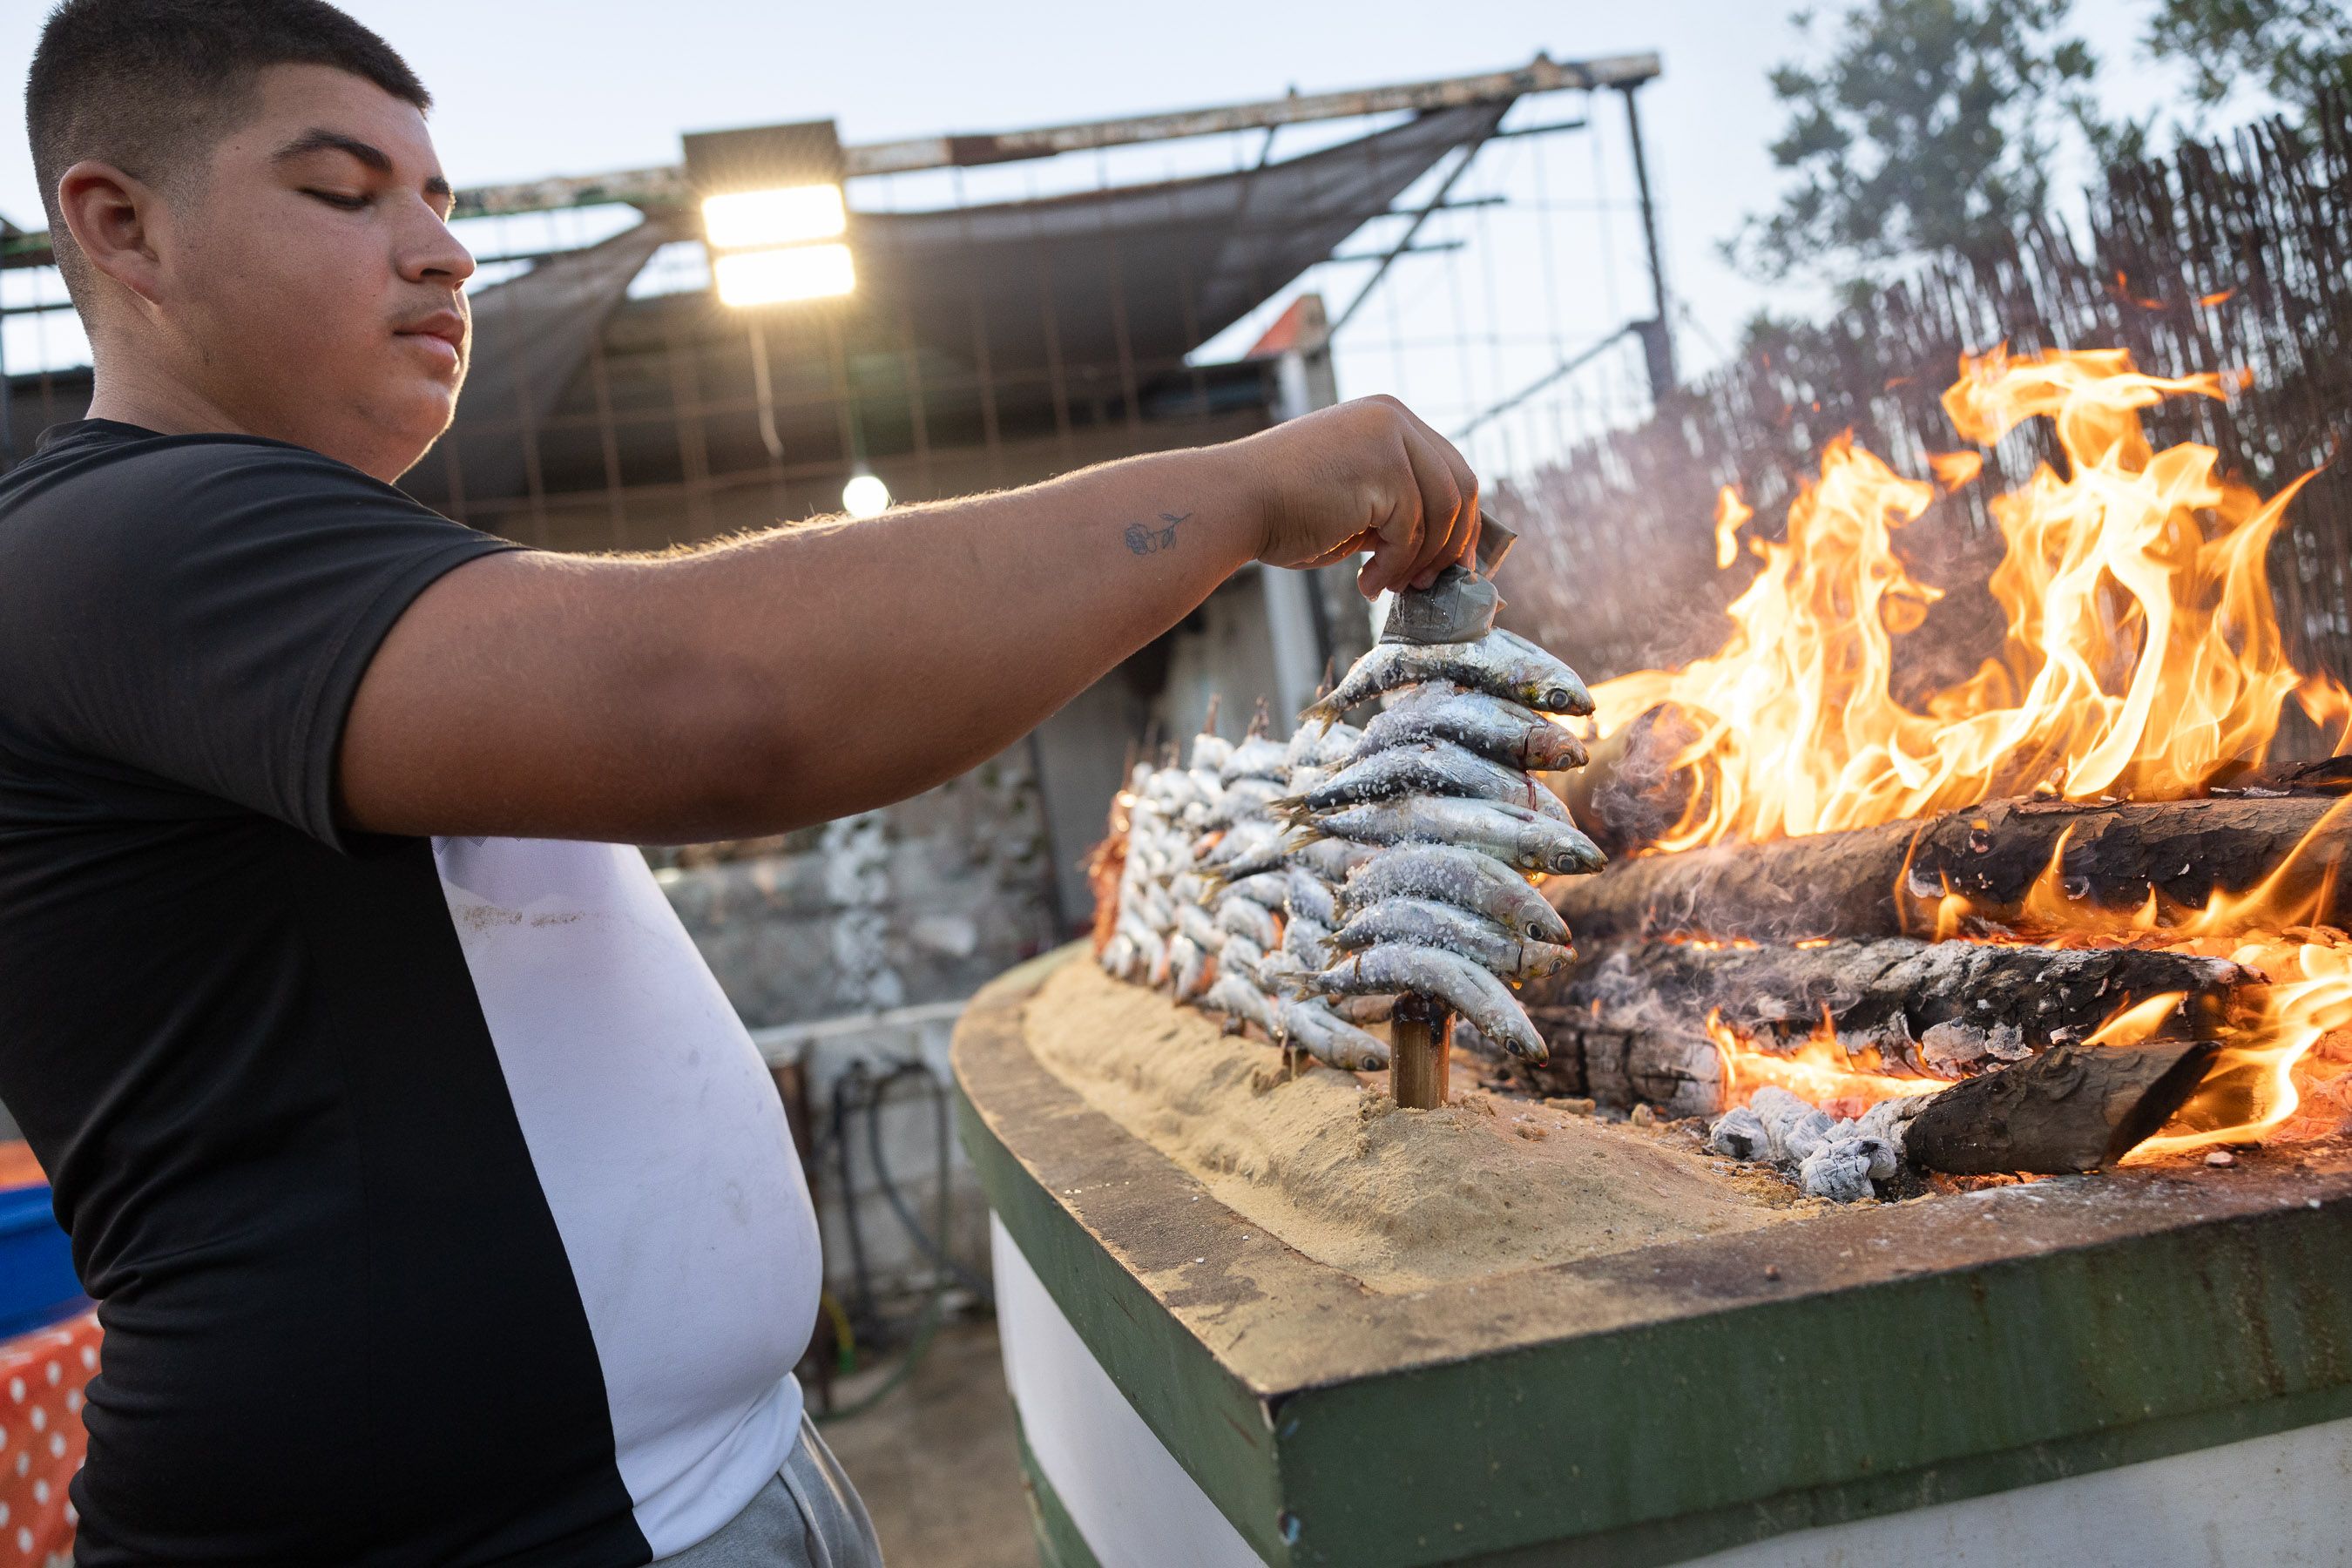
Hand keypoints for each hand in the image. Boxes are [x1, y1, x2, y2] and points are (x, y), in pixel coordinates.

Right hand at [1239, 395, 1481, 596]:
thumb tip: (1441, 550)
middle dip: (1451, 544)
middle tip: (1428, 584)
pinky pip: (1412, 531)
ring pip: (1442, 512)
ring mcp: (1391, 438)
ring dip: (1420, 561)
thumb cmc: (1279, 509)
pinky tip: (1365, 582)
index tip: (1448, 564)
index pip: (1449, 468)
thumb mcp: (1354, 501)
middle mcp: (1394, 418)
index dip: (1458, 522)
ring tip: (1387, 585)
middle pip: (1460, 486)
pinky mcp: (1385, 469)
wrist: (1233, 503)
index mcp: (1387, 419)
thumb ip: (1395, 508)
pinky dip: (1394, 566)